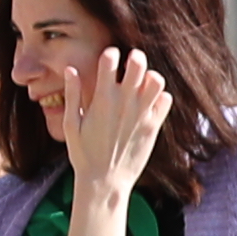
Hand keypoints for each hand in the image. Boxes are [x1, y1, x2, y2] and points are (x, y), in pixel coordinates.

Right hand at [65, 45, 175, 209]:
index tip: (109, 56)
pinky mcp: (154, 126)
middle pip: (138, 65)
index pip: (109, 62)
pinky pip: (165, 100)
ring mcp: (142, 114)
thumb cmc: (83, 153)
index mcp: (101, 100)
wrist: (105, 180)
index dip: (110, 54)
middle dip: (135, 58)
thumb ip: (72, 94)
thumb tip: (71, 70)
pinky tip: (149, 102)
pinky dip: (159, 96)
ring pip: (156, 81)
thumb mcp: (71, 124)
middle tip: (131, 61)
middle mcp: (124, 103)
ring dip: (149, 77)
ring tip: (142, 83)